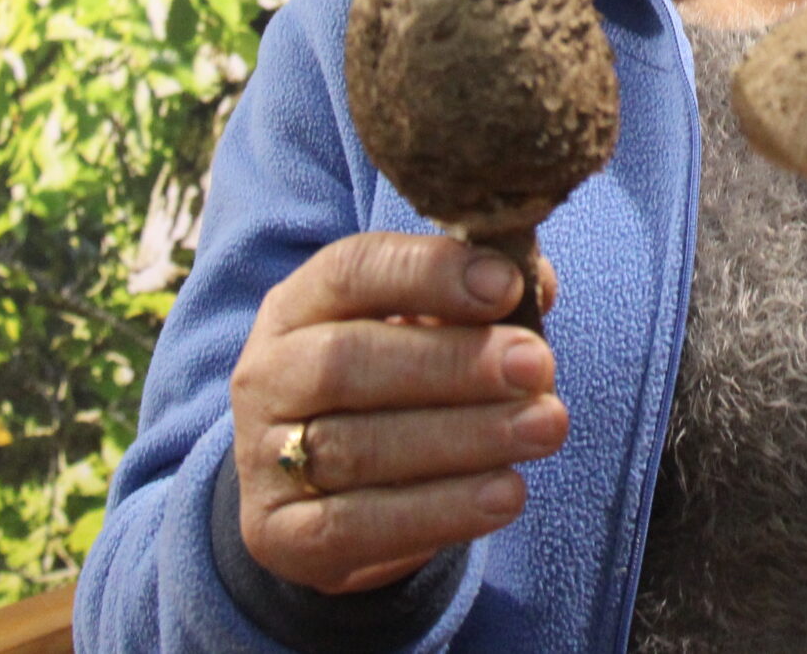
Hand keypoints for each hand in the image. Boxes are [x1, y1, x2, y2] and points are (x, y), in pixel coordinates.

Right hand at [229, 232, 568, 594]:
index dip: (429, 272)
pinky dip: (439, 511)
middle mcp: (268, 375)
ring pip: (356, 448)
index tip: (508, 285)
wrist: (315, 493)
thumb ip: (475, 302)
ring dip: (463, 438)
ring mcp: (263, 459)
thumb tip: (537, 283)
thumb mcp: (419, 331)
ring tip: (543, 428)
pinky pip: (354, 526)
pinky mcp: (279, 536)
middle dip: (453, 363)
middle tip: (537, 366)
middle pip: (347, 361)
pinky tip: (505, 494)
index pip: (351, 271)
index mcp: (298, 305)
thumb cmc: (387, 387)